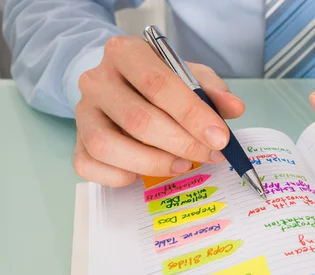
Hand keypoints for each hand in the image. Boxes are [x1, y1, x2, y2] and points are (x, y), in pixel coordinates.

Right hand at [74, 35, 243, 186]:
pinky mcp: (76, 142)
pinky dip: (122, 176)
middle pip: (138, 119)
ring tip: (181, 165)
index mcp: (126, 53)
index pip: (159, 85)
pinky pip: (90, 166)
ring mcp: (82, 113)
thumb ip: (212, 90)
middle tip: (210, 155)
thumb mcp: (189, 76)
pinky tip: (145, 172)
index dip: (193, 116)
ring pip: (108, 146)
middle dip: (182, 144)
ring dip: (153, 163)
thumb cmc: (158, 82)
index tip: (219, 139)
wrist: (120, 85)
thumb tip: (234, 108)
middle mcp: (97, 80)